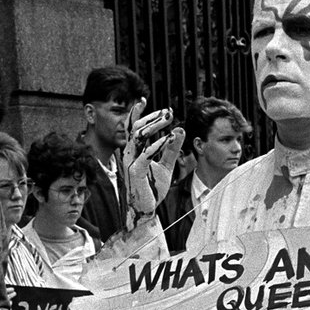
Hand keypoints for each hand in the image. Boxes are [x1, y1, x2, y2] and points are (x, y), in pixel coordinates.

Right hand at [122, 100, 185, 222]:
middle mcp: (130, 154)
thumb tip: (180, 130)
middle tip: (168, 112)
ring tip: (168, 119)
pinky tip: (167, 139)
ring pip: (138, 137)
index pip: (132, 127)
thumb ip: (171, 149)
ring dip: (154, 126)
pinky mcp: (135, 173)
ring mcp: (131, 163)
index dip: (136, 112)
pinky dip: (157, 145)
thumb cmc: (152, 188)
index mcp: (134, 151)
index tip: (143, 99)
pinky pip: (145, 155)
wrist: (146, 210)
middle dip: (152, 117)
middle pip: (136, 128)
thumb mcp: (166, 166)